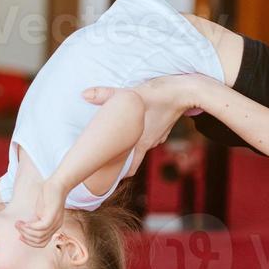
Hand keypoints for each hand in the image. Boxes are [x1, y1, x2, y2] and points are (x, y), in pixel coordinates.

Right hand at [19, 178, 67, 246]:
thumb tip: (25, 228)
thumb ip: (36, 221)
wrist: (58, 183)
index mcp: (53, 227)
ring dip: (25, 231)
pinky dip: (30, 227)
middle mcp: (56, 226)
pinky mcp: (53, 215)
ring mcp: (55, 221)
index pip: (42, 243)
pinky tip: (23, 223)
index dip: (30, 242)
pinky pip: (41, 227)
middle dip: (26, 237)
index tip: (20, 236)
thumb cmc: (48, 196)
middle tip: (17, 227)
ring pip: (39, 235)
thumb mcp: (41, 211)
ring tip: (18, 224)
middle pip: (39, 241)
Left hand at [84, 75, 205, 177]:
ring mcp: (159, 135)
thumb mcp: (129, 94)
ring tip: (118, 141)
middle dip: (121, 159)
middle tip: (106, 159)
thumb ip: (105, 95)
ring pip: (142, 145)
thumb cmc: (159, 94)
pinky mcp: (164, 127)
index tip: (106, 177)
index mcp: (140, 141)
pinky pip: (150, 135)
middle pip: (134, 158)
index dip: (118, 175)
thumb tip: (83, 94)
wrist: (185, 90)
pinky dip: (142, 134)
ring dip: (132, 145)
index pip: (129, 168)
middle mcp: (150, 142)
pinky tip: (136, 126)